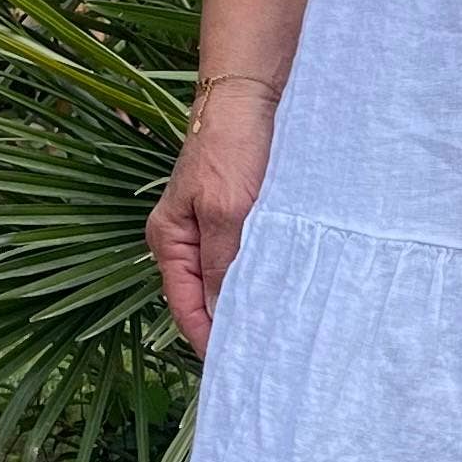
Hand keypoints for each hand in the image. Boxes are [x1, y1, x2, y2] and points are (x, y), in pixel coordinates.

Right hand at [148, 82, 280, 353]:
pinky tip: (291, 294)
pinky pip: (253, 258)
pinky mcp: (245, 216)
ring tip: (282, 335)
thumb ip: (223, 265)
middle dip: (233, 326)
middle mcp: (190, 240)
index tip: (238, 368)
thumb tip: (222, 318)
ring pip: (234, 280)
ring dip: (255, 302)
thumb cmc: (232, 145)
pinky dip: (269, 277)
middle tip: (267, 358)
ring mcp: (217, 228)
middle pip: (208, 299)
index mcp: (170, 240)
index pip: (186, 306)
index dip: (209, 339)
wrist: (254, 93)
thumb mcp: (227, 210)